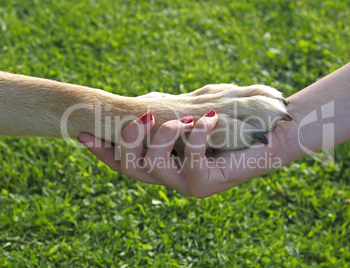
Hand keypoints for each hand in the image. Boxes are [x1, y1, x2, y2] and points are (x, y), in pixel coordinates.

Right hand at [77, 110, 289, 197]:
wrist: (267, 134)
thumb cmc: (228, 122)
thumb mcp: (190, 113)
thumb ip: (168, 113)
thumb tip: (147, 103)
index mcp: (162, 163)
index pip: (122, 162)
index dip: (101, 150)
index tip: (82, 132)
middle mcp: (169, 177)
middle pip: (129, 168)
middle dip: (128, 140)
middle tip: (144, 117)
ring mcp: (186, 184)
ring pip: (152, 168)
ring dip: (162, 137)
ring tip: (183, 119)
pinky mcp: (206, 184)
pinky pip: (190, 162)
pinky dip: (195, 136)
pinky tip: (208, 120)